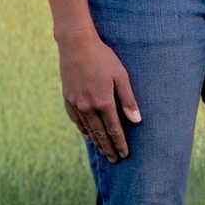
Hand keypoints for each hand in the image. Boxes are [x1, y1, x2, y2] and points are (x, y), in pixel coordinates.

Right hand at [56, 27, 140, 161]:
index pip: (114, 129)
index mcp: (103, 102)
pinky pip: (76, 120)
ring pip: (87, 129)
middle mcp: (88, 107)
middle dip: (108, 148)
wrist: (76, 45)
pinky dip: (83, 130)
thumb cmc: (103, 57)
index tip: (125, 154)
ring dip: (96, 142)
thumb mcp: (120, 76)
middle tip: (114, 160)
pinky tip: (87, 135)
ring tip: (103, 151)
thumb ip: (128, 99)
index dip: (120, 143)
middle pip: (100, 133)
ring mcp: (76, 103)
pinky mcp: (68, 98)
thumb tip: (136, 120)